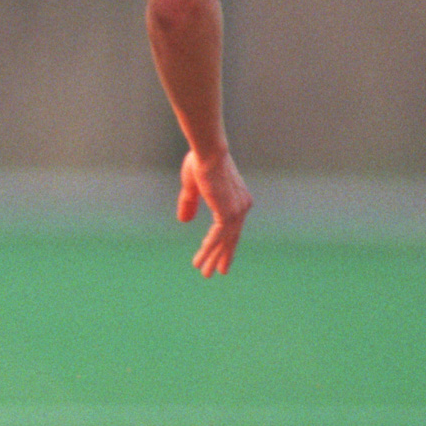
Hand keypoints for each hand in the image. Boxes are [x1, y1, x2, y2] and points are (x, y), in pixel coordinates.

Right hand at [176, 149, 251, 276]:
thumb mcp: (192, 187)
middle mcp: (242, 206)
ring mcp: (238, 211)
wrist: (207, 152)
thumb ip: (189, 204)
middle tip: (219, 271)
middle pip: (232, 237)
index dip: (225, 242)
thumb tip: (184, 221)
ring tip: (205, 273)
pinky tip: (200, 260)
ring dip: (213, 257)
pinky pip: (217, 237)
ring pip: (224, 241)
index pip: (232, 227)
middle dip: (224, 255)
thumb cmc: (200, 162)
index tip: (219, 255)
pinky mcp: (228, 214)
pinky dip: (208, 249)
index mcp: (238, 199)